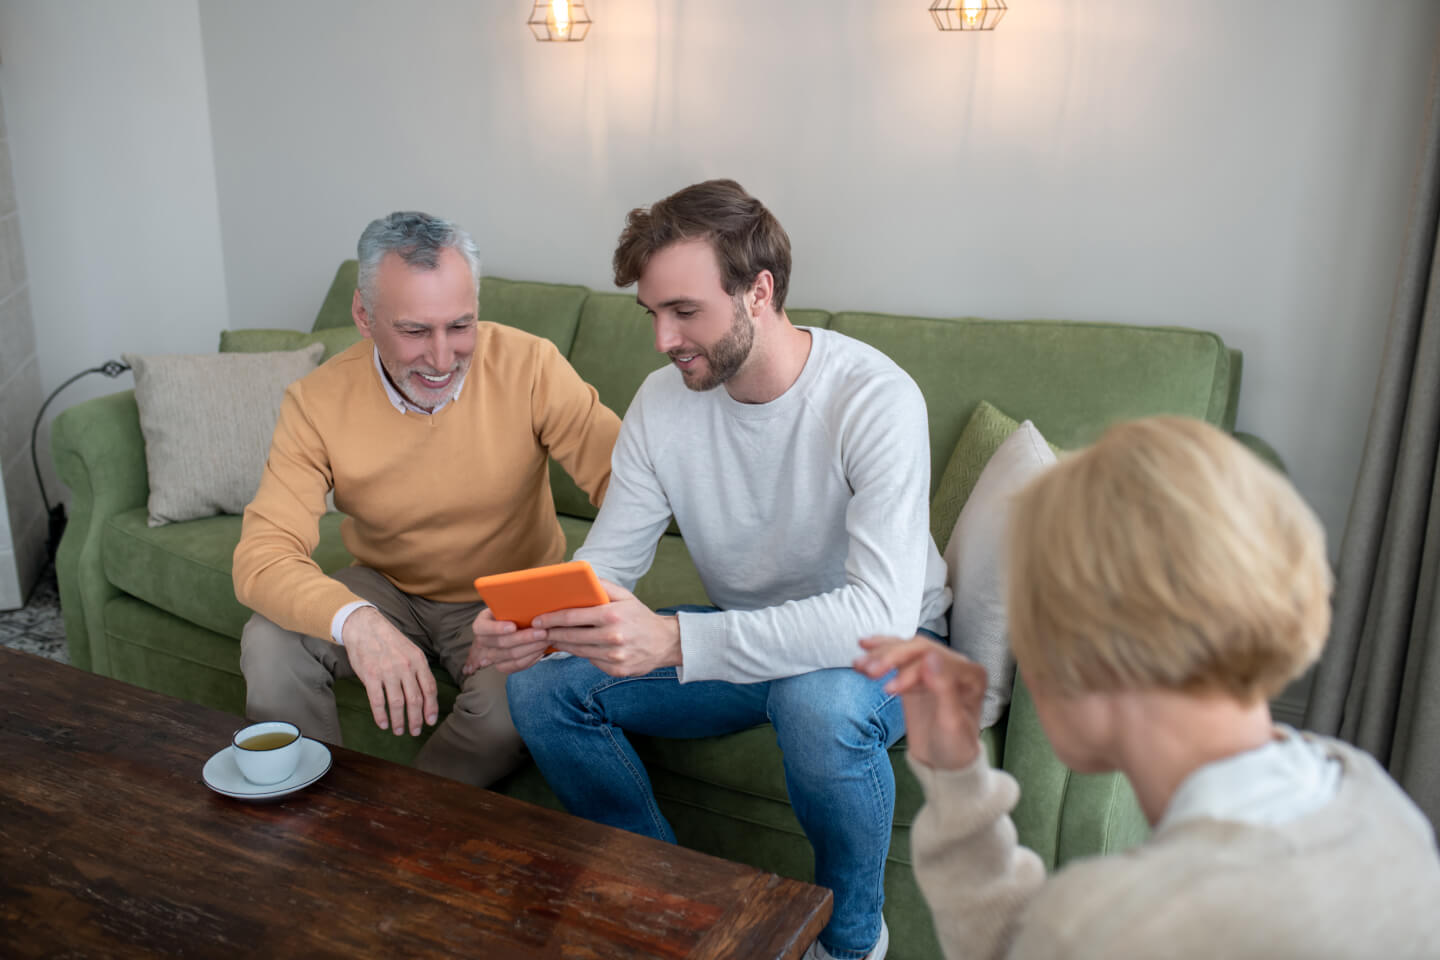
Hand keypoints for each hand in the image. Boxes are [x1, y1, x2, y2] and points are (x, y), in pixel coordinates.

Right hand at [341, 606, 438, 736]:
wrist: (365, 627)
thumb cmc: (389, 641)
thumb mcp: (410, 650)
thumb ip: (418, 670)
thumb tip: (426, 695)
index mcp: (418, 660)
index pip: (429, 688)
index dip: (431, 708)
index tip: (430, 721)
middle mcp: (405, 667)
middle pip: (415, 700)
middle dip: (416, 719)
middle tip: (415, 732)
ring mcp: (387, 672)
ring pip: (397, 703)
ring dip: (399, 721)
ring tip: (399, 730)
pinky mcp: (370, 676)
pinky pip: (377, 701)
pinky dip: (381, 716)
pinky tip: (382, 724)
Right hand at [463, 608, 551, 676]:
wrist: (508, 628)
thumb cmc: (509, 613)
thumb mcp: (506, 606)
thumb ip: (510, 605)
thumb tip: (521, 596)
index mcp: (481, 624)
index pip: (483, 628)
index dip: (497, 628)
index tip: (513, 626)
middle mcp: (482, 641)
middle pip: (502, 643)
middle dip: (524, 638)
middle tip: (542, 632)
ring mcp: (491, 656)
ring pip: (512, 655)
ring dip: (531, 648)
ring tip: (546, 640)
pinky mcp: (502, 665)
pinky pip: (517, 665)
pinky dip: (531, 658)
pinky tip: (541, 650)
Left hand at [535, 580, 681, 676]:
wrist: (666, 642)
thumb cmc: (640, 617)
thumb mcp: (626, 596)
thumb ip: (603, 586)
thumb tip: (580, 578)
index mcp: (612, 615)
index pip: (572, 617)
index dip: (551, 619)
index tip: (537, 620)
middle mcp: (613, 636)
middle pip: (571, 636)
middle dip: (551, 633)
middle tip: (537, 631)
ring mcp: (614, 656)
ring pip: (578, 651)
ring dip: (561, 645)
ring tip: (551, 638)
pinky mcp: (616, 669)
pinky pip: (591, 661)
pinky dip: (581, 654)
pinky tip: (573, 648)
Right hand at [854, 635, 986, 770]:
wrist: (944, 762)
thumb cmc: (954, 747)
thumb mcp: (951, 724)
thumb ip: (944, 689)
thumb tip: (930, 657)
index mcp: (971, 674)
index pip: (936, 659)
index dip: (910, 670)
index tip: (888, 690)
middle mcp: (955, 665)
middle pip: (919, 648)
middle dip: (892, 657)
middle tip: (869, 671)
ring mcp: (935, 667)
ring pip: (906, 649)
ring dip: (881, 653)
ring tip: (859, 664)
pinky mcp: (917, 673)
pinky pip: (899, 658)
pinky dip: (880, 653)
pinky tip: (864, 650)